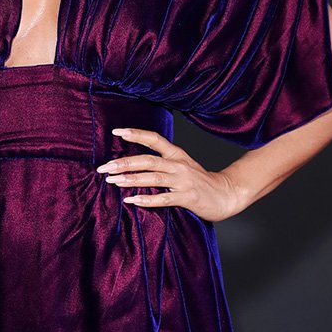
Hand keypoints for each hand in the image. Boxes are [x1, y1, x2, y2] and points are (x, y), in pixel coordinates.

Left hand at [97, 128, 240, 221]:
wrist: (227, 194)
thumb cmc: (200, 181)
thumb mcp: (182, 165)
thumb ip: (162, 163)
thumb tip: (133, 163)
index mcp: (177, 154)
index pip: (154, 139)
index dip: (136, 134)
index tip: (117, 131)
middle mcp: (179, 165)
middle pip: (148, 160)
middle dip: (124, 163)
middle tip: (105, 168)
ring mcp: (184, 181)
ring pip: (153, 178)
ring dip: (132, 179)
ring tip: (113, 182)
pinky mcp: (188, 198)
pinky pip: (164, 198)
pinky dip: (147, 199)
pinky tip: (132, 200)